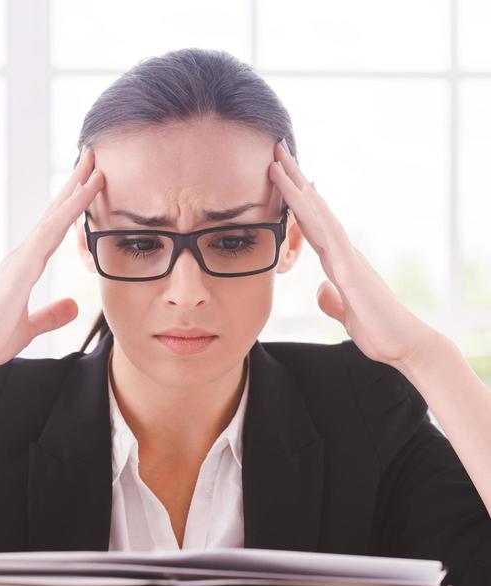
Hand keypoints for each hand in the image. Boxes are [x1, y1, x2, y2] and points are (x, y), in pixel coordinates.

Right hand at [0, 147, 104, 371]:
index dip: (72, 208)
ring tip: (94, 164)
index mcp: (26, 267)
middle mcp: (23, 255)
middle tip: (93, 158)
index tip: (89, 186)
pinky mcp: (21, 265)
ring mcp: (21, 257)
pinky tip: (85, 193)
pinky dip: (69, 210)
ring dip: (75, 189)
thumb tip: (73, 306)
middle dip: (74, 185)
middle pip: (55, 213)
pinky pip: (50, 231)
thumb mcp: (30, 327)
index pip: (55, 230)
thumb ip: (51, 315)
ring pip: (55, 215)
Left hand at [269, 138, 437, 370]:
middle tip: (277, 148)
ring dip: (297, 188)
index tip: (281, 176)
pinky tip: (303, 198)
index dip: (295, 201)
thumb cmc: (378, 329)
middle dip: (294, 180)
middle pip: (313, 210)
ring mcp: (347, 258)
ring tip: (280, 161)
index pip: (311, 225)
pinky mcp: (351, 271)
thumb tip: (323, 289)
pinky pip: (329, 238)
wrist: (402, 344)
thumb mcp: (346, 312)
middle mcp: (343, 252)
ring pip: (318, 215)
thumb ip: (333, 299)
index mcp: (338, 262)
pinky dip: (314, 217)